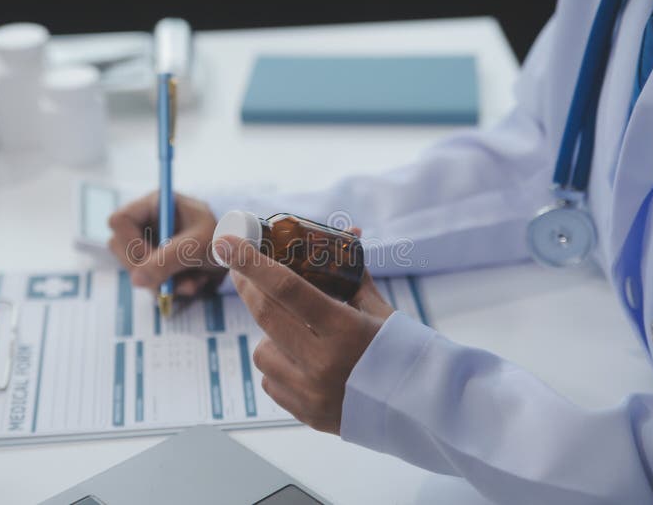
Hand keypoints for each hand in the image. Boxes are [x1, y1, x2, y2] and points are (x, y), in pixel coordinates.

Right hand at [108, 192, 225, 297]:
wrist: (239, 255)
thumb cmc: (222, 238)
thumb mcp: (198, 246)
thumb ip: (169, 259)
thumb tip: (136, 280)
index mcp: (155, 204)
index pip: (119, 222)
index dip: (130, 244)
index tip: (151, 262)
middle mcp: (147, 222)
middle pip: (120, 248)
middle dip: (146, 269)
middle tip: (170, 279)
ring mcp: (149, 243)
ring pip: (134, 268)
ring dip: (161, 283)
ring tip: (193, 282)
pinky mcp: (156, 263)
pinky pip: (148, 281)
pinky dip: (169, 288)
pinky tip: (193, 283)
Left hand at [214, 234, 394, 434]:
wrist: (424, 411)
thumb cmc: (404, 354)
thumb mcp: (381, 311)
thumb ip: (352, 278)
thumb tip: (343, 238)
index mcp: (345, 330)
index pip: (287, 288)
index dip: (252, 263)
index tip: (227, 243)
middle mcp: (323, 363)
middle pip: (265, 314)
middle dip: (248, 285)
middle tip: (241, 269)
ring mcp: (312, 393)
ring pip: (262, 350)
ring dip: (270, 333)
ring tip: (295, 332)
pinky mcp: (306, 414)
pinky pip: (271, 380)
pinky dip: (280, 365)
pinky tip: (303, 362)